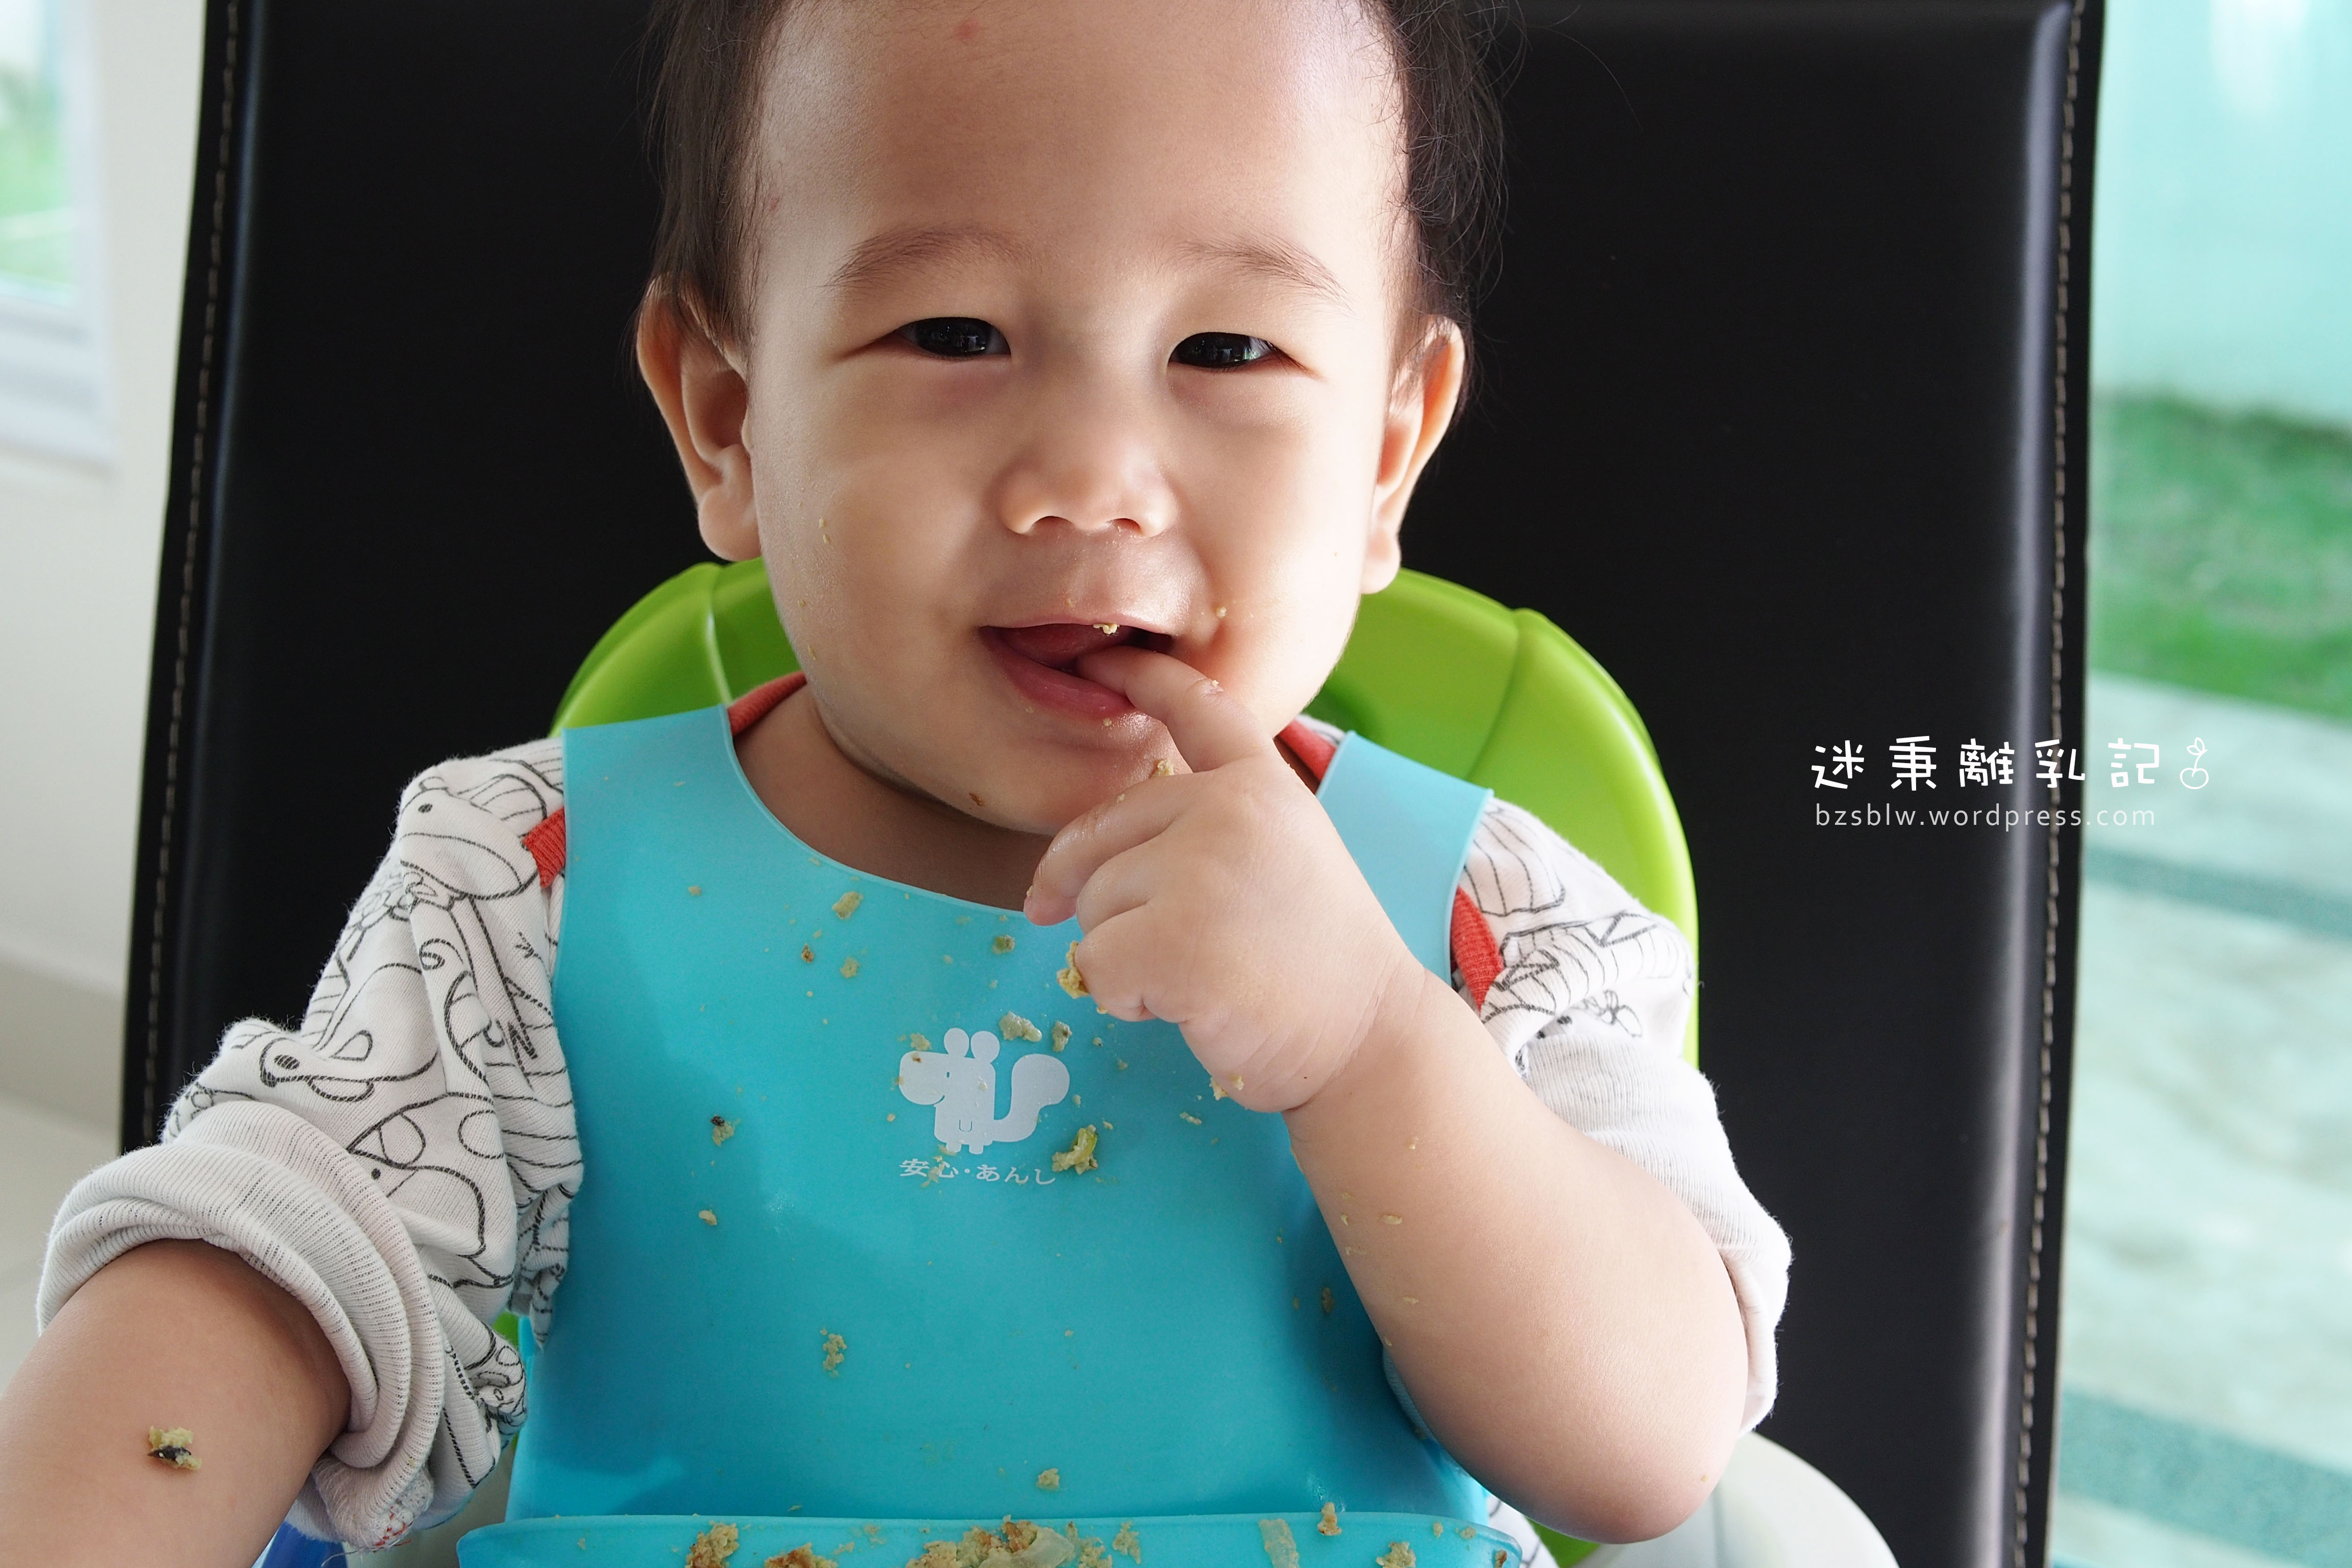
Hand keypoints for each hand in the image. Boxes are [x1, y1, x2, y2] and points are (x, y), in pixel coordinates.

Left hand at [1023, 647, 1423, 1110]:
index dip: (1142, 678)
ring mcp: (1202, 868)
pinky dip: (1122, 997)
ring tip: (1201, 974)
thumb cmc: (1317, 967)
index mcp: (1260, 784)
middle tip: (1158, 946)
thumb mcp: (1279, 861)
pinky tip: (1185, 1004)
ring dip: (1123, 953)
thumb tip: (1061, 878)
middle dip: (1099, 897)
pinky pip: (1093, 962)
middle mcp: (1230, 808)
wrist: (1369, 1040)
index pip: (1196, 706)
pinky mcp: (1174, 938)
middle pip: (1101, 836)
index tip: (1100, 661)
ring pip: (1090, 904)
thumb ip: (1205, 832)